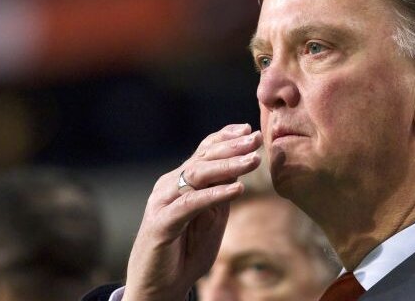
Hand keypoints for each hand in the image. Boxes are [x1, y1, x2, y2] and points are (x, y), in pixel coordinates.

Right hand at [122, 123, 262, 300]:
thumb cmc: (185, 252)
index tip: (248, 129)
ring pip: (197, 175)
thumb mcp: (211, 219)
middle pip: (203, 158)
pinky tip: (236, 189)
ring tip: (253, 160)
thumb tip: (240, 172)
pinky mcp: (161, 224)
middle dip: (232, 147)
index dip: (225, 138)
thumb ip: (220, 196)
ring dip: (228, 166)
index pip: (203, 151)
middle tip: (256, 139)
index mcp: (181, 181)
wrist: (158, 287)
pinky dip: (214, 195)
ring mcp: (162, 202)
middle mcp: (169, 186)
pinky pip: (190, 204)